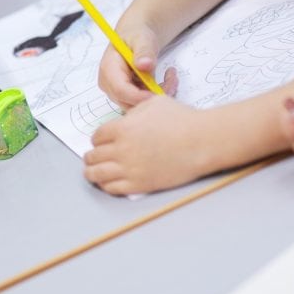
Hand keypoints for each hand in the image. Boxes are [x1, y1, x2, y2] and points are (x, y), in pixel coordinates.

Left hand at [83, 96, 212, 194]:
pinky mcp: (139, 185)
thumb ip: (133, 112)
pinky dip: (106, 185)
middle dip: (92, 156)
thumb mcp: (153, 104)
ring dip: (92, 172)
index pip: (96, 137)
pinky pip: (112, 188)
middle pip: (93, 156)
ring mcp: (129, 169)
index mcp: (122, 128)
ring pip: (96, 174)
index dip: (98, 139)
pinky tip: (108, 183)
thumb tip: (126, 121)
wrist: (202, 142)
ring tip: (93, 172)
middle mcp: (121, 150)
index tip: (101, 142)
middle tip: (92, 158)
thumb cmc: (182, 120)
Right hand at [97, 23, 177, 107]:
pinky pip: (144, 103)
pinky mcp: (128, 97)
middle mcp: (109, 85)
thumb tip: (143, 65)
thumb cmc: (136, 36)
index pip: (121, 90)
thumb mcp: (142, 38)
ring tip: (172, 77)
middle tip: (173, 80)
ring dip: (159, 94)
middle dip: (153, 96)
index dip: (140, 96)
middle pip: (130, 102)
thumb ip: (144, 51)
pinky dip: (158, 94)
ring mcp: (118, 93)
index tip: (159, 93)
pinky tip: (168, 81)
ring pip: (139, 105)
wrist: (136, 39)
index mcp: (108, 69)